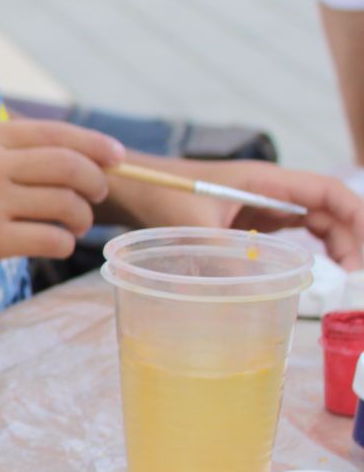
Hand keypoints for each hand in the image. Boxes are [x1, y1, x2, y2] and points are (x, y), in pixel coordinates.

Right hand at [0, 120, 124, 296]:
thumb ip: (14, 154)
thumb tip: (87, 157)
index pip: (56, 134)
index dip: (95, 145)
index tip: (117, 158)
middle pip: (68, 166)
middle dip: (94, 182)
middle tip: (96, 197)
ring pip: (64, 205)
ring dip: (79, 218)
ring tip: (71, 226)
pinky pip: (48, 239)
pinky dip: (61, 243)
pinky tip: (52, 244)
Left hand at [119, 159, 363, 268]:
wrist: (131, 186)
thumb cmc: (160, 194)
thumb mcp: (191, 226)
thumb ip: (220, 255)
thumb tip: (247, 291)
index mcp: (266, 180)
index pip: (328, 191)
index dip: (356, 215)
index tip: (362, 248)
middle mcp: (270, 189)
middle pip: (328, 209)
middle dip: (349, 237)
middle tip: (350, 274)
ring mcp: (261, 204)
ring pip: (314, 221)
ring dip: (333, 244)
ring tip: (339, 275)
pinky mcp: (249, 219)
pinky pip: (290, 231)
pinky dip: (307, 248)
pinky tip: (312, 270)